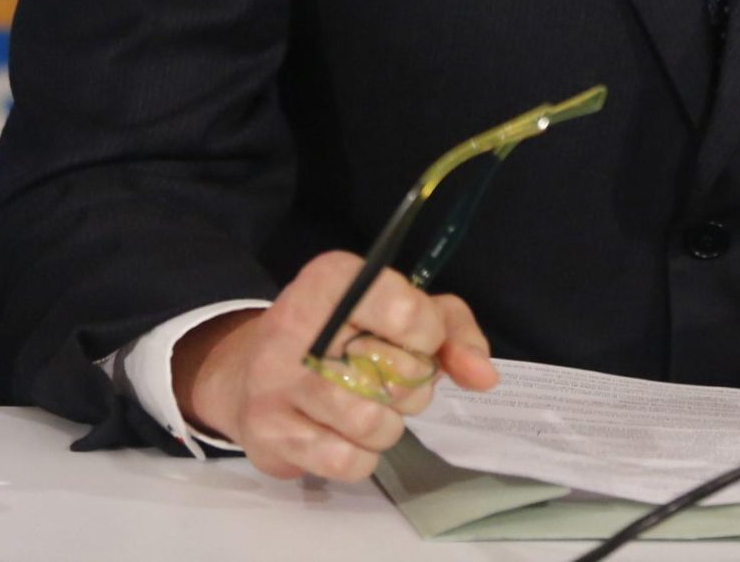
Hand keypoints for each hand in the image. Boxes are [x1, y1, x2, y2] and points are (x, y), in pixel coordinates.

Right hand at [177, 251, 497, 479]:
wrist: (255, 373)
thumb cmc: (345, 336)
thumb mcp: (403, 310)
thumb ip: (453, 331)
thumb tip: (484, 376)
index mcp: (334, 278)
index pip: (410, 315)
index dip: (429, 338)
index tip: (418, 341)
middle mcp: (296, 321)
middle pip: (396, 374)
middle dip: (411, 388)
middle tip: (390, 381)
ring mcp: (274, 379)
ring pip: (372, 422)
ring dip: (387, 425)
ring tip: (370, 408)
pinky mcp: (267, 430)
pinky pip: (346, 460)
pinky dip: (361, 456)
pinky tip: (345, 435)